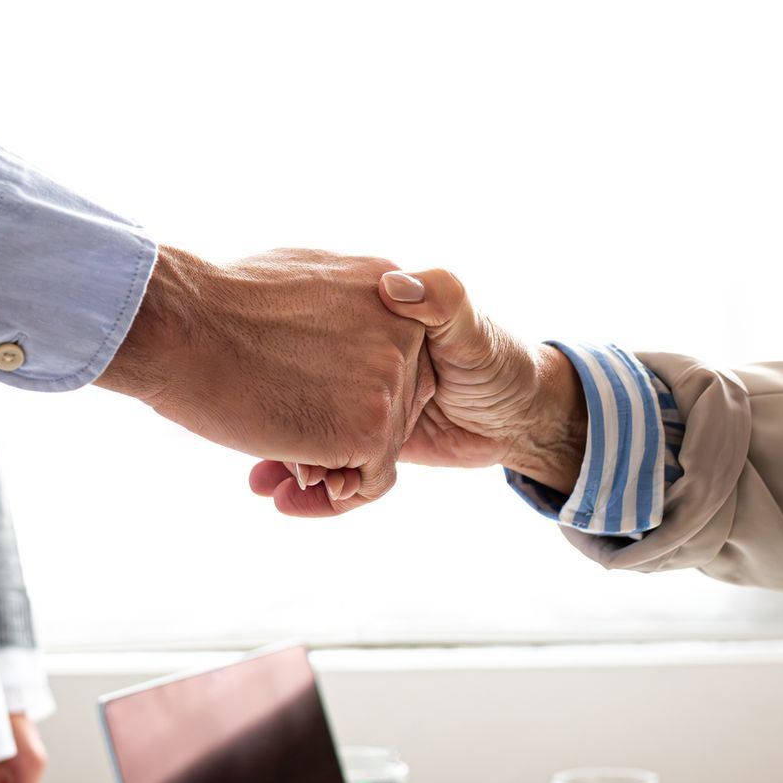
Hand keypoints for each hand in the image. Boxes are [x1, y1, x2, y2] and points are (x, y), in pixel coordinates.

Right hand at [101, 247, 433, 513]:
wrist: (180, 325)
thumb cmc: (217, 305)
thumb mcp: (303, 279)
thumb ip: (343, 307)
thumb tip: (343, 341)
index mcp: (390, 292)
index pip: (394, 363)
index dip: (352, 395)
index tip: (306, 408)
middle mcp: (405, 333)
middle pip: (397, 407)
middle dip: (344, 433)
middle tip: (286, 450)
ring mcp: (391, 380)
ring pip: (382, 447)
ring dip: (332, 466)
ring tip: (276, 470)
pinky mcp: (370, 427)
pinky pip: (371, 481)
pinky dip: (334, 498)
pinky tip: (285, 496)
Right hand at [248, 267, 585, 515]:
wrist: (519, 415)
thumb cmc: (498, 362)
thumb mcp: (470, 325)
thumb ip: (441, 299)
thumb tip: (393, 286)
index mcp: (371, 318)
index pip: (314, 346)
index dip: (286, 374)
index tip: (263, 394)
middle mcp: (356, 357)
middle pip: (303, 399)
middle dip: (281, 432)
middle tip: (268, 456)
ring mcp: (356, 398)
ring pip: (307, 435)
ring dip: (283, 463)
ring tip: (265, 484)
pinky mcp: (363, 435)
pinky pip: (330, 466)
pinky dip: (306, 486)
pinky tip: (282, 496)